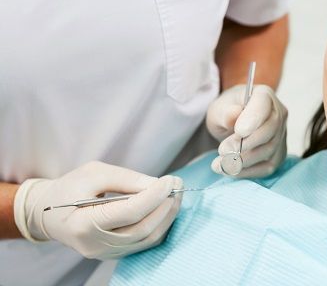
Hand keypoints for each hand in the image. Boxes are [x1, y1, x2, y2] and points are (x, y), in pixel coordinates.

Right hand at [13, 162, 182, 259]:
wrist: (48, 212)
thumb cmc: (70, 188)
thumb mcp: (93, 173)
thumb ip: (126, 179)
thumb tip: (157, 184)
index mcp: (84, 224)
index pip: (129, 213)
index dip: (154, 197)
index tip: (171, 180)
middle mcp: (95, 245)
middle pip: (142, 229)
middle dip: (165, 206)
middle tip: (177, 185)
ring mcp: (105, 253)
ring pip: (147, 238)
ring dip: (167, 216)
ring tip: (175, 194)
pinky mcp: (115, 253)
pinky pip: (144, 242)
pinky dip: (160, 224)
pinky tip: (165, 207)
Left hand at [206, 84, 286, 177]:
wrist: (231, 127)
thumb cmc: (227, 113)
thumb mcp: (219, 109)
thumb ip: (225, 112)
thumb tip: (234, 115)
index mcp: (264, 95)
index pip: (263, 105)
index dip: (253, 119)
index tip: (238, 132)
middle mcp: (278, 114)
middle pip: (270, 130)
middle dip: (245, 144)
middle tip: (223, 150)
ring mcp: (281, 136)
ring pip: (268, 151)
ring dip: (242, 160)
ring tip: (220, 164)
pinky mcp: (278, 155)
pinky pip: (266, 167)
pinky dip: (246, 172)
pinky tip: (230, 170)